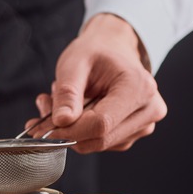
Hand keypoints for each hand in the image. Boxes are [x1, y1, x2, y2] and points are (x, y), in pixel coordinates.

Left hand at [24, 14, 166, 152]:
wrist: (112, 49)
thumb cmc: (95, 53)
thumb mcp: (74, 64)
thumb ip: (67, 94)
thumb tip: (61, 122)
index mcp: (139, 88)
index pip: (101, 124)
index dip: (69, 131)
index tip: (43, 127)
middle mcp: (149, 110)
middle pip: (100, 138)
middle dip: (66, 131)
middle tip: (44, 110)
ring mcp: (144, 125)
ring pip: (98, 144)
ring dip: (70, 132)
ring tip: (57, 104)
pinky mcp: (132, 134)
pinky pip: (100, 144)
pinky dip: (80, 134)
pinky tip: (72, 112)